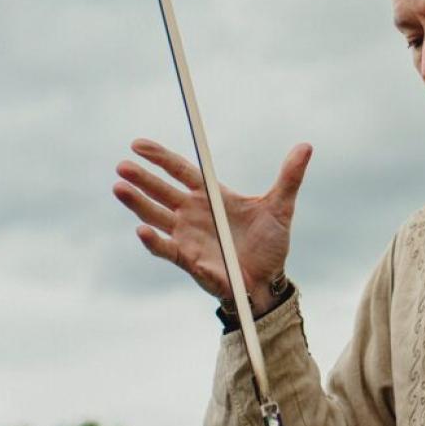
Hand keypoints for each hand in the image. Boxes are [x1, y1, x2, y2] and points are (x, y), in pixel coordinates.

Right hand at [112, 138, 311, 316]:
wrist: (269, 281)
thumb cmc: (271, 244)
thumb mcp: (280, 207)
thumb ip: (289, 177)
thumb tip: (306, 147)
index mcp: (211, 196)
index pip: (180, 170)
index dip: (160, 157)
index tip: (137, 143)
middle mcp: (193, 214)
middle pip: (161, 191)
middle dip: (141, 178)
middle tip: (122, 165)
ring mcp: (187, 236)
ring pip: (155, 217)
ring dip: (137, 204)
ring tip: (119, 188)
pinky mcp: (188, 260)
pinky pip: (166, 249)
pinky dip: (154, 242)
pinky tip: (142, 231)